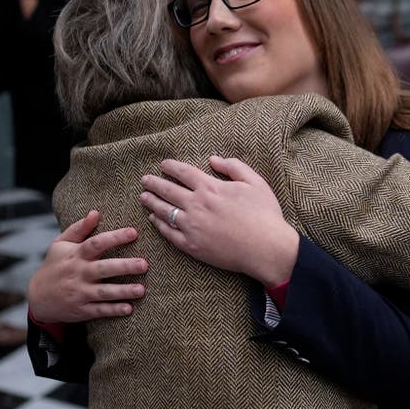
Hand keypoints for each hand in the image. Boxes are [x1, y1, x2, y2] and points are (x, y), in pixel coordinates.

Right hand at [26, 210, 148, 321]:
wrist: (37, 297)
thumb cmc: (54, 265)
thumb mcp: (60, 244)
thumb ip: (79, 229)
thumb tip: (96, 212)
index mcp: (75, 255)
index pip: (96, 243)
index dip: (114, 237)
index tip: (133, 232)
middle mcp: (78, 273)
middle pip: (103, 268)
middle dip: (124, 266)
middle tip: (144, 264)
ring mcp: (79, 293)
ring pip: (103, 292)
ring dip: (123, 291)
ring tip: (141, 290)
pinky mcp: (81, 310)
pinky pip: (99, 311)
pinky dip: (113, 310)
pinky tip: (129, 309)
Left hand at [139, 156, 299, 285]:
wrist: (265, 248)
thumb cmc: (264, 214)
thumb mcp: (255, 182)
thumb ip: (233, 166)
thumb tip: (213, 160)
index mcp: (210, 188)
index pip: (183, 173)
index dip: (171, 167)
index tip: (162, 164)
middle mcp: (196, 205)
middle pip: (168, 190)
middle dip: (154, 183)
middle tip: (145, 180)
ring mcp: (191, 226)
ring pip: (164, 210)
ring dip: (152, 202)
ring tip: (143, 197)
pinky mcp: (191, 246)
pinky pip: (169, 233)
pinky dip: (159, 224)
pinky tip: (154, 219)